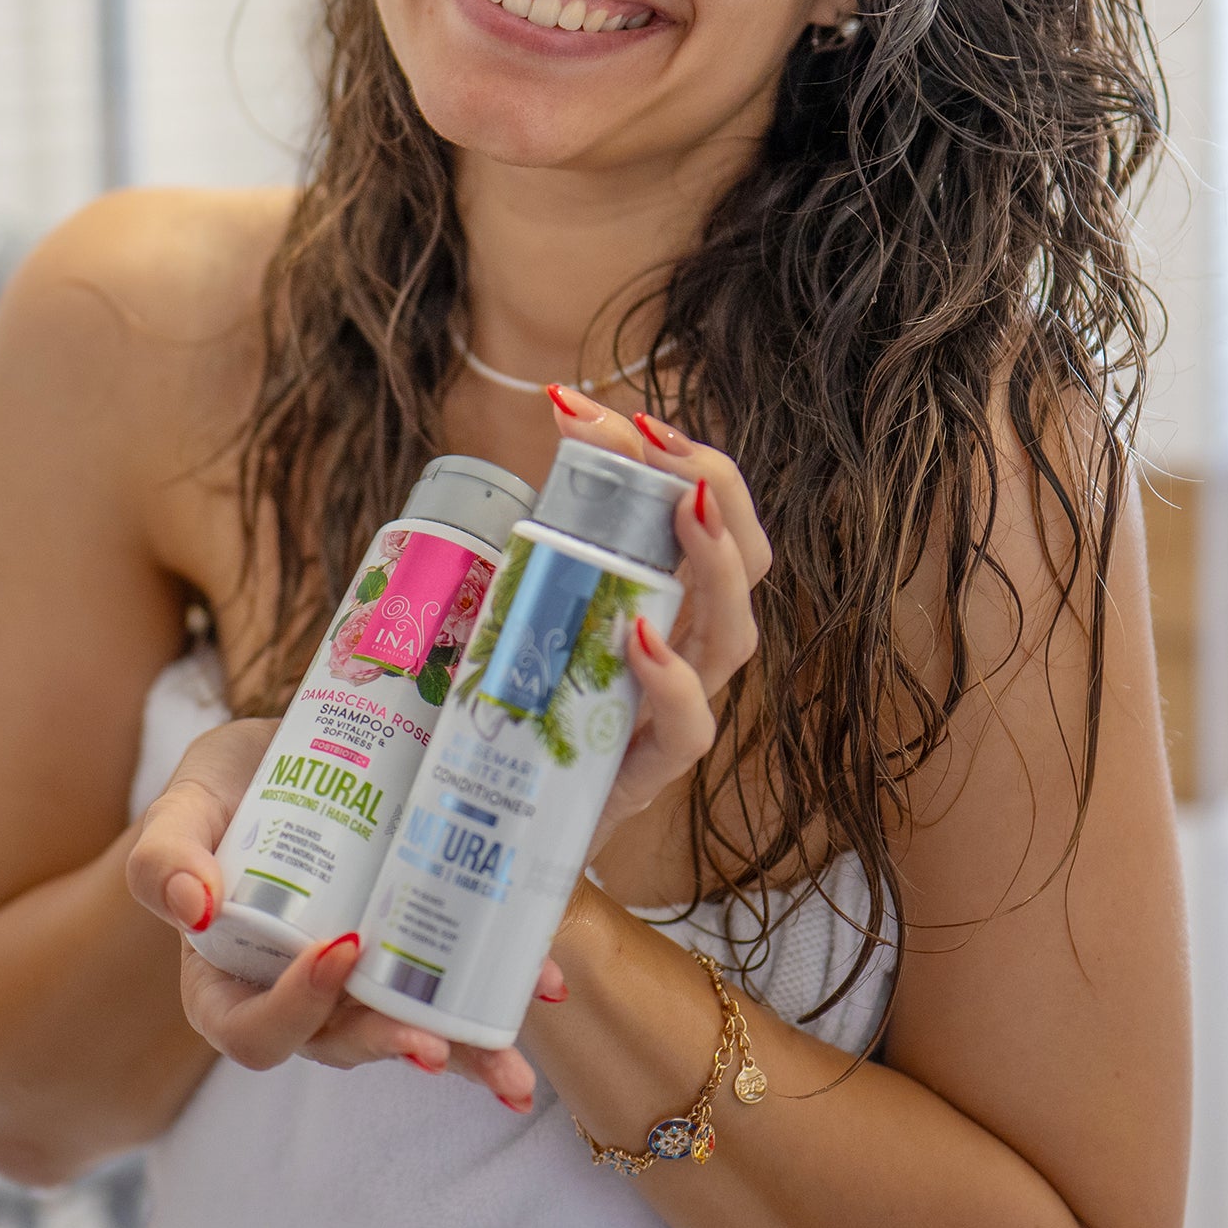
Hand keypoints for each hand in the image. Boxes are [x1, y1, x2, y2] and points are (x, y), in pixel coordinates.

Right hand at [124, 715, 547, 1107]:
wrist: (294, 744)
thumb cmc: (225, 787)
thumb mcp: (183, 805)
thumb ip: (165, 854)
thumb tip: (191, 906)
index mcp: (231, 978)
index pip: (252, 1030)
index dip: (294, 1009)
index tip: (339, 949)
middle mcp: (302, 991)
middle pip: (343, 1041)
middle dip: (394, 1045)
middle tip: (435, 1043)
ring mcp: (364, 975)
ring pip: (409, 1027)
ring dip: (464, 1052)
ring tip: (511, 1068)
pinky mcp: (415, 945)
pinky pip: (457, 981)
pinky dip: (502, 987)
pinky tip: (546, 983)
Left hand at [544, 385, 769, 858]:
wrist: (483, 821)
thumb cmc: (516, 696)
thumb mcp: (526, 594)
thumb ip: (553, 515)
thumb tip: (559, 407)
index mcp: (668, 600)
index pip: (707, 519)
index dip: (687, 461)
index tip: (625, 414)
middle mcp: (685, 652)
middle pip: (745, 566)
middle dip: (715, 490)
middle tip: (658, 440)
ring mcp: (670, 714)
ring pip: (734, 638)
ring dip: (715, 566)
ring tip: (682, 510)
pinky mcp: (640, 775)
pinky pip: (686, 731)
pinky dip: (673, 682)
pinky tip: (641, 637)